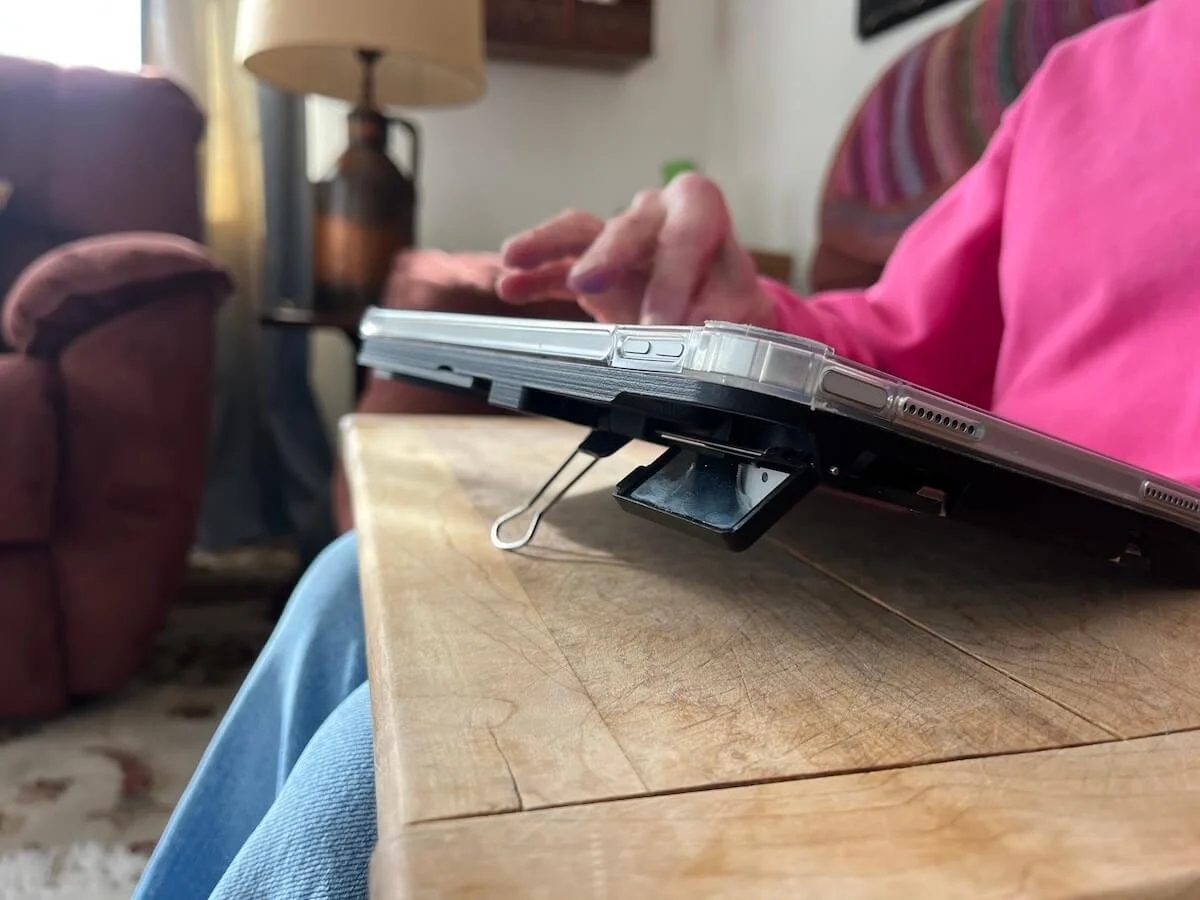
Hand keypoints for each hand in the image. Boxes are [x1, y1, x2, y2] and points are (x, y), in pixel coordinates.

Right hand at [496, 173, 775, 327]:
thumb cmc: (730, 301)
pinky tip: (509, 287)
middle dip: (609, 253)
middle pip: (628, 224)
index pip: (688, 228)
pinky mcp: (591, 266)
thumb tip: (699, 344)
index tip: (663, 323)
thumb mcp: (741, 311)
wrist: (716, 308)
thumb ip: (723, 322)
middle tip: (589, 283)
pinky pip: (559, 267)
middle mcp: (655, 215)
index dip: (675, 275)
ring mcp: (618, 238)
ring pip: (582, 233)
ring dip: (548, 245)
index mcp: (700, 212)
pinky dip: (535, 277)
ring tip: (515, 258)